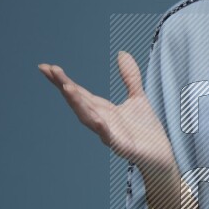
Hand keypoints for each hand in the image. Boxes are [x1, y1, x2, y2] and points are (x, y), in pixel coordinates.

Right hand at [38, 50, 174, 171]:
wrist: (161, 155)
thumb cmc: (146, 130)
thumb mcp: (138, 98)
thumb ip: (130, 77)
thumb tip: (122, 53)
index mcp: (102, 110)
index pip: (79, 92)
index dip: (63, 80)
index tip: (47, 67)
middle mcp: (100, 121)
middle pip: (78, 102)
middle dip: (64, 86)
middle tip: (50, 70)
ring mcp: (108, 135)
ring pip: (88, 118)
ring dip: (76, 103)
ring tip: (66, 87)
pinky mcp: (121, 147)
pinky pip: (108, 137)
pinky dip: (100, 127)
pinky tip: (95, 118)